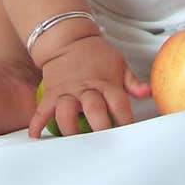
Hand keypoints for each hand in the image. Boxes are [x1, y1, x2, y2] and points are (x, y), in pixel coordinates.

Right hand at [29, 35, 150, 137]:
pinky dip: (37, 124)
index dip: (125, 120)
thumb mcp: (119, 63)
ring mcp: (67, 91)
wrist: (68, 39)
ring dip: (70, 130)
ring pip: (66, 113)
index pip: (119, 104)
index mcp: (106, 82)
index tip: (129, 134)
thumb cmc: (96, 55)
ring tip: (75, 145)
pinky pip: (42, 110)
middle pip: (94, 110)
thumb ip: (132, 82)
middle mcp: (86, 88)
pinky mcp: (51, 93)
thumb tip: (147, 92)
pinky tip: (37, 136)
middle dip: (99, 128)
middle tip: (104, 145)